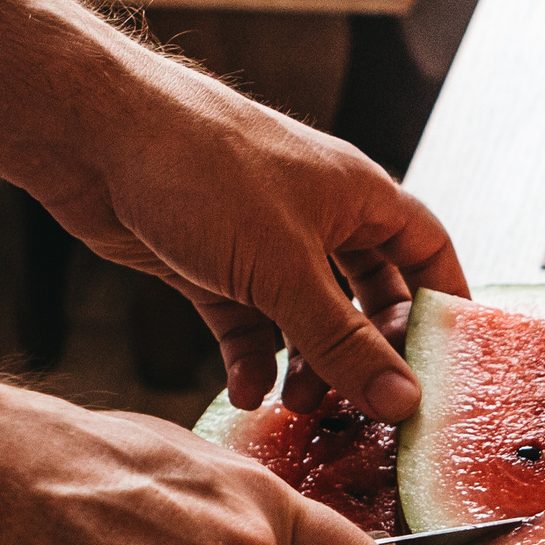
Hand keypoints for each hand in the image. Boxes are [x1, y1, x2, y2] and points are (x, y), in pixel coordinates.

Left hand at [33, 60, 467, 422]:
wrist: (93, 137)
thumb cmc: (202, 171)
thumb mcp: (286, 271)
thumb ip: (345, 343)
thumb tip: (406, 401)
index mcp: (356, 195)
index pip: (427, 250)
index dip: (444, 304)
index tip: (451, 365)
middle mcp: (315, 215)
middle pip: (365, 295)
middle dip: (366, 352)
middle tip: (366, 406)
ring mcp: (259, 240)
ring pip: (302, 317)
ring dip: (306, 366)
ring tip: (299, 407)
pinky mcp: (207, 263)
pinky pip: (245, 323)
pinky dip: (250, 359)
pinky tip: (246, 395)